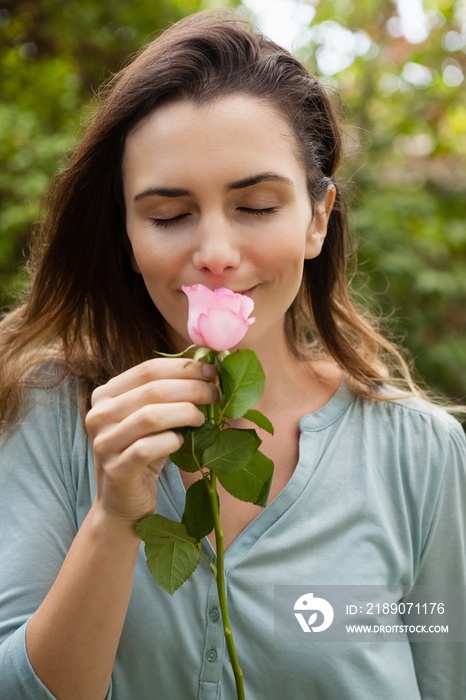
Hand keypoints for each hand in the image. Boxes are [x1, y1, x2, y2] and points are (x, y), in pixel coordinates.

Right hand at [85, 358, 217, 524]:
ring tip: (202, 419)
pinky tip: (181, 442)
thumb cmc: (143, 452)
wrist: (123, 501)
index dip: (183, 368)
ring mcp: (104, 443)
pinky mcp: (116, 469)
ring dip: (185, 413)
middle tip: (216, 394)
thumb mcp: (151, 418)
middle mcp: (98, 415)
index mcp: (105, 395)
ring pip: (151, 416)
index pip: (148, 369)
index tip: (211, 370)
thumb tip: (208, 367)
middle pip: (153, 390)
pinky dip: (171, 441)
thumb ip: (168, 393)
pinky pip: (148, 448)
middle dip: (192, 388)